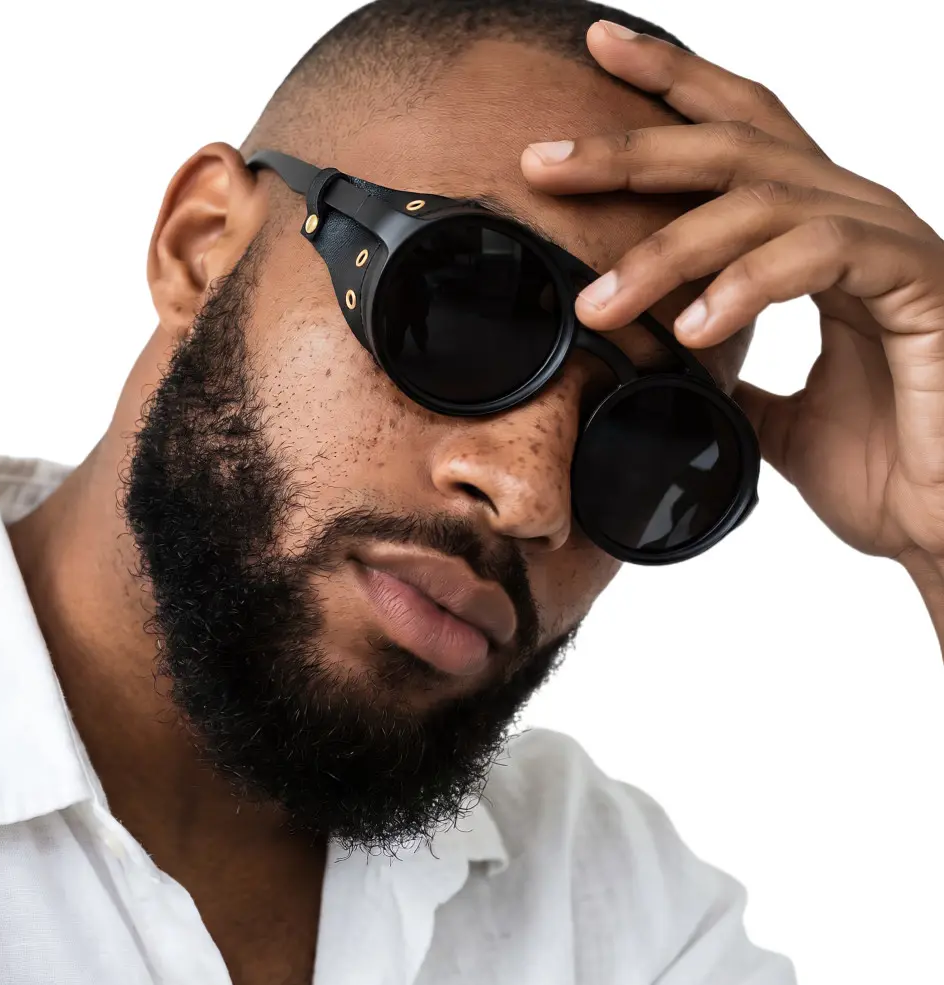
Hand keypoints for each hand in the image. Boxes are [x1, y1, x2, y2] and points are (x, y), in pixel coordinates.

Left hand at [521, 20, 943, 573]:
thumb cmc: (887, 464)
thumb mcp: (780, 416)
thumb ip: (735, 377)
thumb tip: (673, 371)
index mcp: (819, 236)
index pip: (738, 139)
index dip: (671, 87)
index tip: (596, 54)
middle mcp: (854, 220)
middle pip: (733, 146)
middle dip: (631, 148)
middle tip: (544, 161)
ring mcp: (890, 245)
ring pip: (761, 200)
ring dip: (666, 250)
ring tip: (597, 304)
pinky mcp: (918, 284)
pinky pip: (819, 255)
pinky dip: (747, 285)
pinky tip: (694, 328)